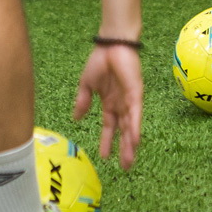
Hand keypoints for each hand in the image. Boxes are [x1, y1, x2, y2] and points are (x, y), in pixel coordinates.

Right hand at [73, 43, 143, 168]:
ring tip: (129, 160)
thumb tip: (76, 119)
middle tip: (125, 167)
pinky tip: (135, 140)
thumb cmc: (100, 60)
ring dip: (130, 144)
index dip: (107, 141)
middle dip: (123, 149)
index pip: (109, 127)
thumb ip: (83, 102)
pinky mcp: (136, 93)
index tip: (105, 157)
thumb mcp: (87, 85)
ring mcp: (129, 100)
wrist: (111, 43)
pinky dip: (135, 127)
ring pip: (130, 126)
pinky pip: (135, 113)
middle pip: (123, 131)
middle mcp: (121, 104)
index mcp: (110, 102)